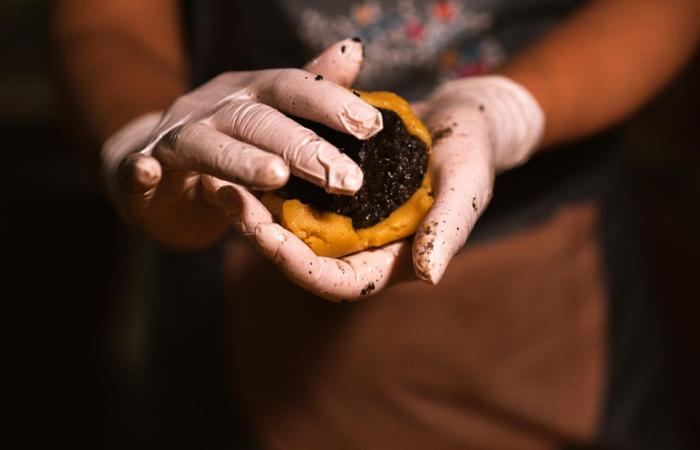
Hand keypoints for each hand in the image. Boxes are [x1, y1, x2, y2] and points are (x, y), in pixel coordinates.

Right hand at [101, 38, 380, 248]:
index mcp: (252, 94)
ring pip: (208, 145)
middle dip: (305, 147)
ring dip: (241, 160)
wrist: (159, 161)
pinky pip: (137, 166)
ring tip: (276, 177)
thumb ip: (311, 87)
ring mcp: (177, 137)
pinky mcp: (142, 169)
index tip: (373, 126)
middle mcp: (216, 108)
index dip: (332, 104)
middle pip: (260, 121)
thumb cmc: (230, 141)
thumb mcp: (272, 111)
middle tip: (348, 179)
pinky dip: (140, 169)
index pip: (294, 89)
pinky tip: (147, 171)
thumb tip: (354, 50)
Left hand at [219, 75, 543, 300]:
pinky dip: (270, 179)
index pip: (336, 281)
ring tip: (221, 178)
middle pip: (301, 256)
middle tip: (226, 197)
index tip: (264, 236)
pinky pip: (296, 190)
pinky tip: (243, 156)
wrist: (464, 118)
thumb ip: (448, 231)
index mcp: (388, 259)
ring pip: (290, 225)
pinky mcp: (335, 187)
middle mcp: (360, 245)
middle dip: (261, 233)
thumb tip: (428, 276)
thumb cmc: (473, 155)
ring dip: (255, 207)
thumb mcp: (467, 187)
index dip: (299, 266)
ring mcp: (345, 217)